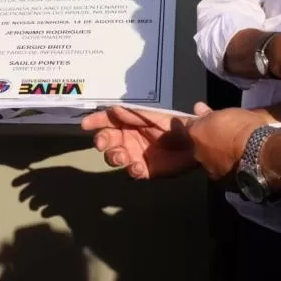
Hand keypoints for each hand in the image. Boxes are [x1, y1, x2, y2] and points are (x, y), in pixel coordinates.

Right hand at [81, 106, 196, 179]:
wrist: (195, 144)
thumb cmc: (175, 126)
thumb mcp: (153, 117)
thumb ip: (134, 114)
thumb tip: (112, 109)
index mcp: (130, 123)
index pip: (108, 120)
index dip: (96, 121)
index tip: (85, 124)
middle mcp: (129, 138)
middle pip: (107, 140)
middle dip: (102, 141)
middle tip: (103, 144)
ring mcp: (136, 155)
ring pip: (115, 157)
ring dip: (114, 156)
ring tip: (122, 157)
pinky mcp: (145, 170)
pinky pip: (131, 172)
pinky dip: (131, 170)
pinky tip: (137, 167)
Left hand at [186, 104, 274, 180]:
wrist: (259, 152)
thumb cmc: (243, 127)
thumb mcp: (227, 113)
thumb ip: (209, 113)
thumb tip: (198, 108)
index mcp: (195, 133)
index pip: (189, 127)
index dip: (199, 125)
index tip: (207, 123)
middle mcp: (197, 152)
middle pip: (198, 145)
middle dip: (206, 142)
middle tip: (222, 138)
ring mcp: (208, 168)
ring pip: (209, 160)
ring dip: (216, 156)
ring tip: (233, 152)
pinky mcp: (221, 182)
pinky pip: (221, 172)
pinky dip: (226, 167)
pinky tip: (237, 163)